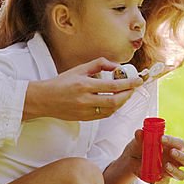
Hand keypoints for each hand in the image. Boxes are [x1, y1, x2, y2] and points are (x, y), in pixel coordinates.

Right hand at [25, 58, 142, 121]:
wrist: (44, 99)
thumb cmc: (62, 82)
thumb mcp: (79, 68)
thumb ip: (99, 64)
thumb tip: (116, 66)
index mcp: (84, 85)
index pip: (113, 86)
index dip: (129, 84)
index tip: (138, 80)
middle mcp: (85, 100)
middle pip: (115, 102)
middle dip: (128, 95)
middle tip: (133, 88)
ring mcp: (85, 111)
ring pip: (111, 111)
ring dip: (121, 103)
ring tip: (125, 94)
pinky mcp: (84, 119)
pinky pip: (103, 115)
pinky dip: (112, 109)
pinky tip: (114, 102)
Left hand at [126, 131, 183, 183]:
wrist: (131, 160)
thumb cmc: (141, 146)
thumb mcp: (139, 141)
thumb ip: (140, 137)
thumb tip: (139, 132)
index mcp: (174, 147)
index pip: (180, 144)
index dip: (173, 141)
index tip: (161, 138)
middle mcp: (176, 160)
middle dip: (181, 157)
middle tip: (171, 152)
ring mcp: (171, 171)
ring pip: (181, 175)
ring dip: (175, 171)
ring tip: (165, 165)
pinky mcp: (163, 180)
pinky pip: (165, 182)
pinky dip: (159, 180)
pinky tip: (152, 178)